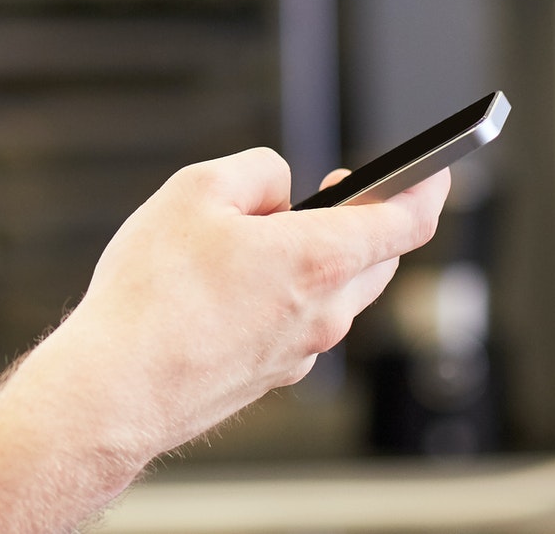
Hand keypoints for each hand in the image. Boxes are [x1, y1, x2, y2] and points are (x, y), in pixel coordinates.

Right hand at [0, 149, 449, 533]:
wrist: (118, 388)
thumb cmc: (152, 293)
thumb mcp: (195, 190)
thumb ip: (254, 170)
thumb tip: (280, 187)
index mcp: (318, 259)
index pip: (404, 221)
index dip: (426, 186)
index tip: (436, 167)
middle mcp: (323, 313)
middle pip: (376, 259)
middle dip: (366, 220)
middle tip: (333, 190)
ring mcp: (300, 352)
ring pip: (336, 294)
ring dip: (318, 259)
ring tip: (256, 237)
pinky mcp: (270, 377)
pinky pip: (298, 324)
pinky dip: (284, 296)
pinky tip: (228, 287)